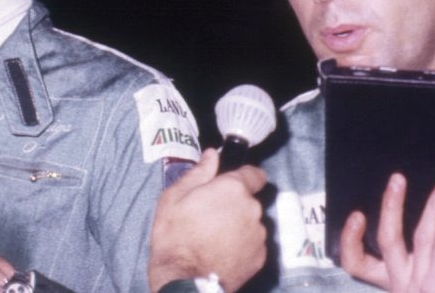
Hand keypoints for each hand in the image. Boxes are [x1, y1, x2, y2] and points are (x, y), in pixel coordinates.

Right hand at [148, 149, 267, 291]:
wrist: (185, 280)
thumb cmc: (175, 237)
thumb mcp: (175, 198)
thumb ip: (198, 173)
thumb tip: (211, 155)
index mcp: (233, 189)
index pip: (255, 174)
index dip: (244, 177)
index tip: (232, 185)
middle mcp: (252, 209)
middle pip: (249, 201)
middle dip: (234, 205)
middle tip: (210, 217)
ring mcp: (258, 234)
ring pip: (251, 223)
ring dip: (238, 226)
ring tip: (213, 238)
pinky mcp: (260, 257)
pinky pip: (252, 244)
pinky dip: (241, 246)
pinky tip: (221, 252)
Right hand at [339, 173, 434, 292]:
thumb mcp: (430, 283)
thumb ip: (419, 265)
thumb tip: (421, 232)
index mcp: (395, 285)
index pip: (359, 265)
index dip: (351, 241)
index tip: (357, 215)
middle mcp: (403, 285)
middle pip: (388, 242)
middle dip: (391, 207)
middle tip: (398, 178)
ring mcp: (422, 285)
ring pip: (423, 235)